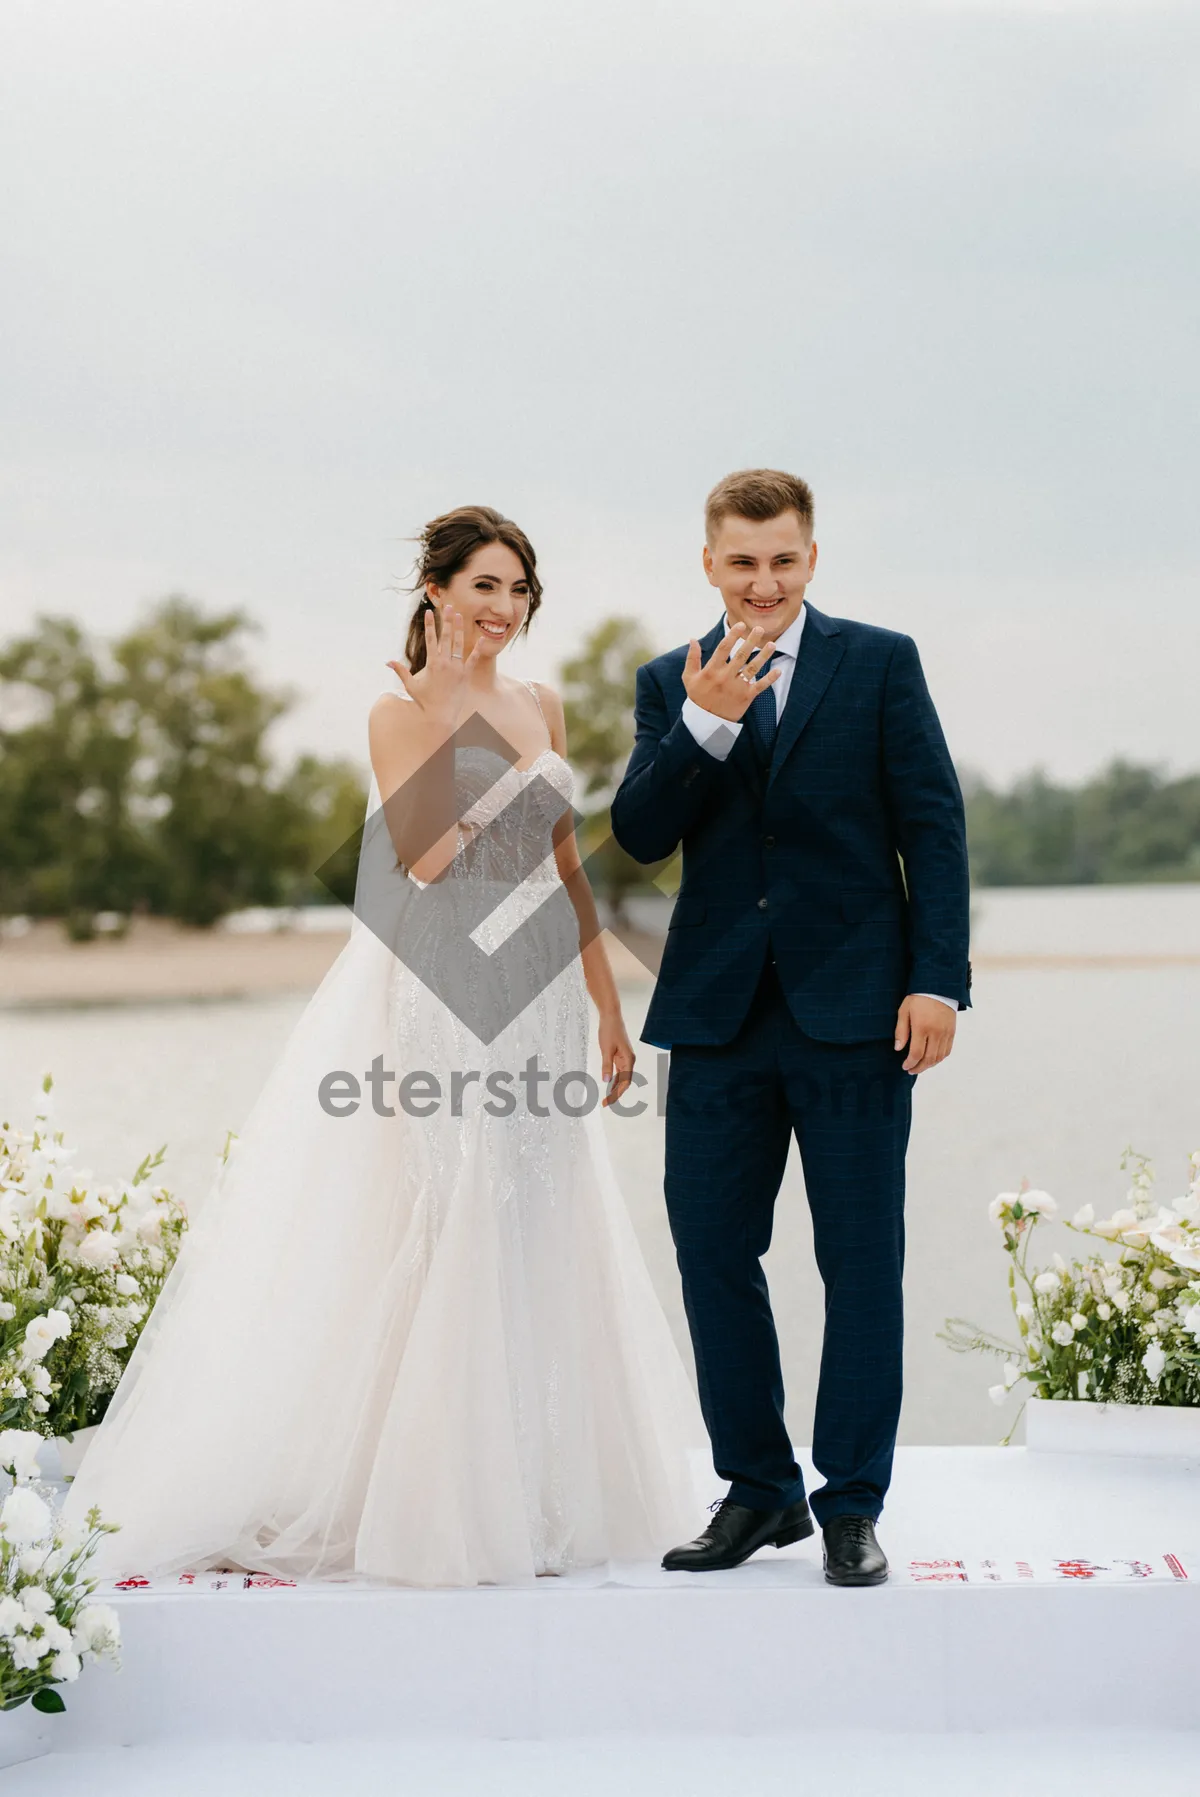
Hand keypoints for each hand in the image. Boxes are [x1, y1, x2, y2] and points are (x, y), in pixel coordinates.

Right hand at [386, 605, 480, 726]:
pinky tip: (481, 638)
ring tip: (460, 615)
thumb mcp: (411, 685)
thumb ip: (401, 671)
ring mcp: (457, 668)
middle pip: (446, 637)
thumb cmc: (424, 701)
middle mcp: (445, 663)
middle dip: (446, 620)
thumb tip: (387, 662)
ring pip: (459, 644)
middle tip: (448, 606)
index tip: (428, 612)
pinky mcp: (466, 675)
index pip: (430, 639)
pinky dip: (477, 649)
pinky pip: (473, 659)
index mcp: (432, 663)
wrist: (440, 715)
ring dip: (459, 629)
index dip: (429, 624)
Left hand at [599, 1013, 635, 1107]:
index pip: (625, 1081)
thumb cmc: (609, 1030)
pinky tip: (609, 1085)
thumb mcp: (606, 1049)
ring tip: (607, 1098)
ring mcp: (625, 1058)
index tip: (608, 1101)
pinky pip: (618, 1071)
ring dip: (615, 1087)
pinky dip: (614, 1079)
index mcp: (628, 1059)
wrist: (611, 1017)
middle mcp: (629, 1060)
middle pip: (624, 1081)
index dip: (618, 1093)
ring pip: (621, 1077)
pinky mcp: (620, 1055)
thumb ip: (607, 1065)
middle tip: (606, 1103)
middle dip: (616, 1093)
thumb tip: (606, 1081)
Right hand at [681, 622, 780, 722]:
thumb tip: (693, 639)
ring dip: (763, 656)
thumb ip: (692, 658)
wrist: (705, 722)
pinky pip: (760, 686)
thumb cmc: (698, 697)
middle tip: (759, 628)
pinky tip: (778, 670)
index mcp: (711, 670)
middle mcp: (725, 677)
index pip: (723, 648)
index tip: (740, 625)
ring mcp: (736, 687)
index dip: (733, 635)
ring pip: (752, 668)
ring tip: (772, 645)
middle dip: (751, 641)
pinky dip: (770, 679)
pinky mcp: (746, 697)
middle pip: (741, 655)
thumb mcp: (689, 677)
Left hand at [894, 995, 955, 1074]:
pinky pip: (947, 1051)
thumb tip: (898, 1048)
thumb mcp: (904, 1011)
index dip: (910, 1063)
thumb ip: (901, 1031)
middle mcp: (936, 1032)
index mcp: (922, 1027)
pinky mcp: (952, 1032)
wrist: (938, 987)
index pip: (917, 1053)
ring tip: (920, 1066)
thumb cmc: (918, 998)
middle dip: (919, 1068)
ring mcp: (946, 1033)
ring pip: (939, 1057)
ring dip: (929, 1065)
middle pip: (929, 1059)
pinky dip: (939, 1058)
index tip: (905, 1066)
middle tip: (911, 1070)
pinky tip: (932, 1059)